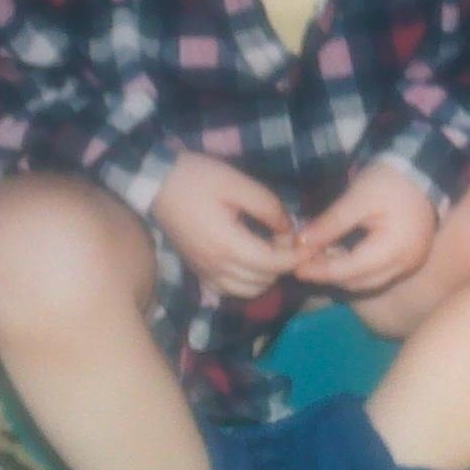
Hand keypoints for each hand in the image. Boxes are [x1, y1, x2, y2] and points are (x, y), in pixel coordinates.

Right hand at [151, 153, 298, 301]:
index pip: (272, 264)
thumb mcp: (238, 182)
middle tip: (288, 238)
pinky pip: (228, 290)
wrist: (158, 183)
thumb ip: (269, 207)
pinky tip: (250, 260)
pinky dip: (246, 282)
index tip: (311, 244)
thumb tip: (289, 228)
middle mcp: (215, 266)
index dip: (296, 256)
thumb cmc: (199, 178)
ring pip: (248, 291)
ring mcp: (204, 272)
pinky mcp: (197, 272)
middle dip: (283, 264)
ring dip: (266, 275)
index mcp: (227, 244)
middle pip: (263, 281)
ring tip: (271, 248)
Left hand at [294, 162, 436, 295]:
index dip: (320, 270)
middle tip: (304, 263)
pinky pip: (378, 274)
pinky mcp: (409, 260)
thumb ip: (331, 223)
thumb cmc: (391, 181)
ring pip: (368, 282)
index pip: (350, 269)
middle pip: (358, 282)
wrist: (424, 170)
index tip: (295, 267)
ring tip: (319, 259)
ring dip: (342, 274)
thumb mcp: (358, 197)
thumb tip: (301, 243)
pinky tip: (340, 256)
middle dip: (329, 275)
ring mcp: (409, 265)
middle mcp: (404, 265)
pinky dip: (357, 270)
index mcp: (393, 249)